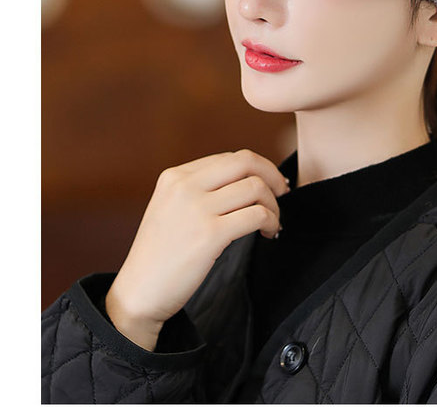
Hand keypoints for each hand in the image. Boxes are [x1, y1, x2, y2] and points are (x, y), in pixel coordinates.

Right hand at [105, 149, 289, 349]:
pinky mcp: (209, 235)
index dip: (257, 168)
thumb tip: (248, 179)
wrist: (139, 293)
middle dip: (272, 175)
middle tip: (283, 192)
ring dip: (273, 204)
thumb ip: (200, 189)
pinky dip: (271, 221)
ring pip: (255, 187)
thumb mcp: (171, 208)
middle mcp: (184, 186)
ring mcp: (197, 209)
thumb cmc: (161, 255)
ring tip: (272, 222)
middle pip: (245, 161)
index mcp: (175, 176)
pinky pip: (256, 215)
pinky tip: (269, 232)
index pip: (229, 158)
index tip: (270, 184)